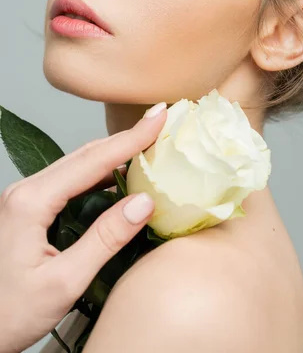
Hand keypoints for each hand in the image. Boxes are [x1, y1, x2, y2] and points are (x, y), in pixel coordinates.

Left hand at [0, 104, 166, 352]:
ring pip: (78, 164)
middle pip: (85, 154)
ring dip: (114, 152)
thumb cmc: (10, 313)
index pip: (92, 161)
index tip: (159, 117)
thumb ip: (105, 240)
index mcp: (31, 202)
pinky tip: (118, 175)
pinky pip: (70, 179)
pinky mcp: (29, 207)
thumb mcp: (63, 282)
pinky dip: (99, 171)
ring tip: (147, 144)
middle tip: (159, 122)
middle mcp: (26, 190)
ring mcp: (25, 197)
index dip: (131, 138)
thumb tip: (144, 202)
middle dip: (125, 137)